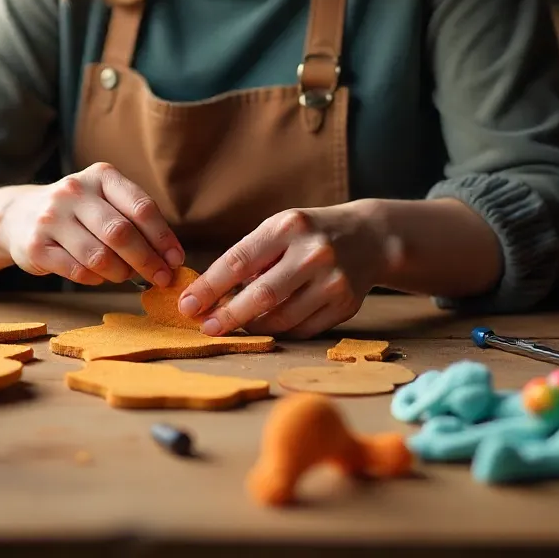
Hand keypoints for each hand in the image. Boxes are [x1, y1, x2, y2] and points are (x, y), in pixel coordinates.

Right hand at [0, 162, 184, 285]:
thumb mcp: (106, 200)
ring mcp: (51, 218)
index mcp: (101, 176)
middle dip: (147, 261)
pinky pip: (78, 271)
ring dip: (121, 273)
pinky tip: (99, 275)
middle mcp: (74, 191)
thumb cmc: (79, 212)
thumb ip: (135, 220)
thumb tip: (170, 258)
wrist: (19, 215)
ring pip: (99, 256)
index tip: (176, 260)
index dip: (163, 237)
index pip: (141, 206)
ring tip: (125, 275)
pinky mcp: (36, 246)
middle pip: (121, 233)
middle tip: (161, 278)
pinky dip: (96, 279)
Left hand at [177, 200, 399, 338]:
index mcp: (289, 227)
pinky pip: (302, 330)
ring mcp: (333, 281)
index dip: (210, 286)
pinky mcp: (346, 305)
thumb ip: (250, 257)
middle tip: (206, 327)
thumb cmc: (310, 233)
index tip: (188, 304)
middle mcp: (314, 253)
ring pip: (282, 319)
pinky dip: (280, 330)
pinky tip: (270, 323)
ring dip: (253, 326)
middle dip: (228, 315)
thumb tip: (211, 296)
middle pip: (262, 295)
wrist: (370, 238)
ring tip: (237, 324)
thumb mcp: (280, 229)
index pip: (240, 260)